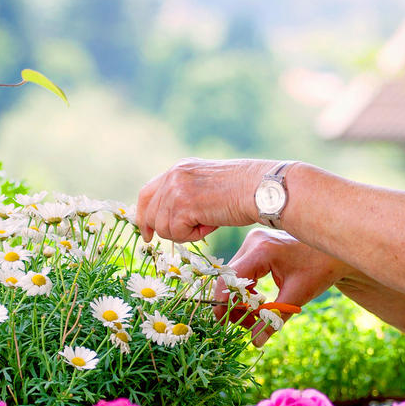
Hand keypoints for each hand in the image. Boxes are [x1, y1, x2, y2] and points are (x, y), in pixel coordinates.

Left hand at [136, 157, 266, 243]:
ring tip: (208, 223)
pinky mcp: (183, 205)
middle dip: (164, 230)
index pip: (147, 193)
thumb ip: (187, 197)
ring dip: (185, 233)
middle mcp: (173, 175)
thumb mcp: (207, 187)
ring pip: (163, 228)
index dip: (144, 215)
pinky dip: (193, 236)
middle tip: (184, 235)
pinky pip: (176, 233)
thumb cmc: (244, 191)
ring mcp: (176, 189)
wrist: (260, 188)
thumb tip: (171, 220)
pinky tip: (210, 224)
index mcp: (179, 169)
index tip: (147, 233)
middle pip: (150, 213)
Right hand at [216, 230, 347, 346]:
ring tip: (255, 317)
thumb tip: (256, 342)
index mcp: (262, 250)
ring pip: (234, 277)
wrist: (334, 253)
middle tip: (246, 324)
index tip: (227, 323)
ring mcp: (253, 242)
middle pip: (230, 278)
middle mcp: (253, 242)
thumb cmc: (320, 270)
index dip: (225, 302)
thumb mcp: (296, 296)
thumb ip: (273, 319)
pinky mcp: (256, 246)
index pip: (231, 279)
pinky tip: (259, 303)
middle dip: (234, 304)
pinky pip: (242, 272)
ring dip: (240, 299)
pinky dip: (247, 290)